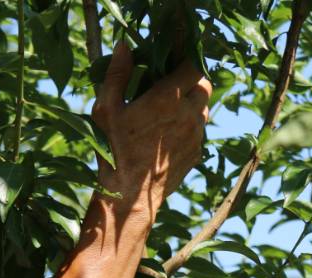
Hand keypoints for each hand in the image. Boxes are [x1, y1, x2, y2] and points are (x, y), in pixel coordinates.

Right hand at [91, 42, 210, 215]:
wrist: (129, 196)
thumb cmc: (113, 151)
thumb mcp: (106, 110)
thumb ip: (117, 75)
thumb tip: (124, 46)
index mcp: (168, 98)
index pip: (194, 65)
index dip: (186, 59)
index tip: (172, 61)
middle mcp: (189, 114)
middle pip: (205, 84)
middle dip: (192, 80)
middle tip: (172, 83)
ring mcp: (196, 135)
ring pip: (205, 108)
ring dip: (193, 103)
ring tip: (171, 109)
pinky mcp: (197, 153)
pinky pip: (200, 131)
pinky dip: (190, 126)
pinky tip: (169, 134)